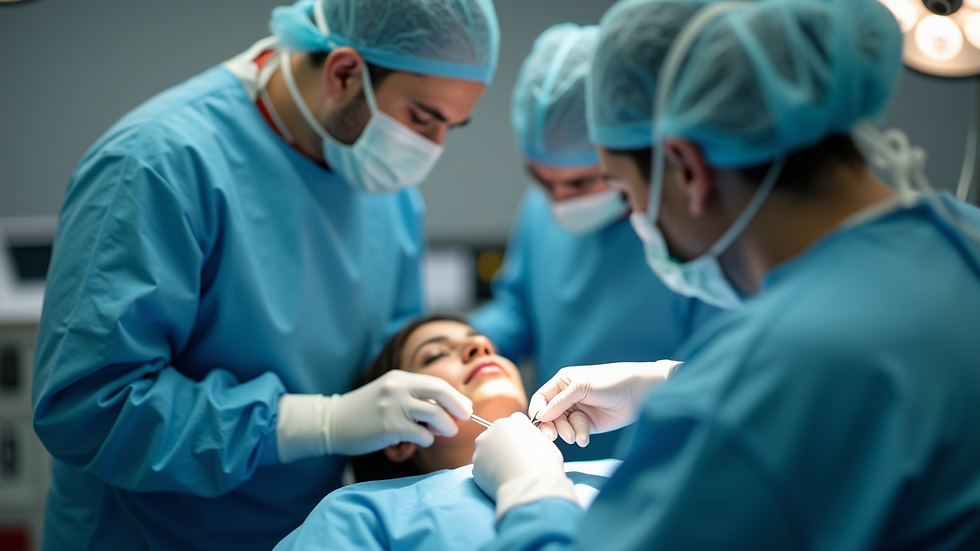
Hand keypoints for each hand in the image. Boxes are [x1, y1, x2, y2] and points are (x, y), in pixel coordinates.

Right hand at [276, 370, 472, 461]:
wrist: (331, 421)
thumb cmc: (364, 411)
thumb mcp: (388, 394)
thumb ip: (413, 397)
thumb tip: (445, 411)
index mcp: (399, 377)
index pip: (436, 383)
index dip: (455, 395)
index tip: (465, 407)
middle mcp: (397, 388)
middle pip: (440, 392)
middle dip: (457, 406)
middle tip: (465, 417)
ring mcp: (392, 406)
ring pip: (434, 415)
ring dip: (445, 426)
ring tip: (444, 433)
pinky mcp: (388, 427)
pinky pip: (421, 434)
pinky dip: (427, 439)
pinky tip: (421, 440)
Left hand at [473, 413, 576, 518]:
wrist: (530, 487)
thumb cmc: (543, 464)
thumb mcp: (544, 441)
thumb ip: (532, 435)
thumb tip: (527, 440)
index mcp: (510, 422)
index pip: (514, 423)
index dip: (520, 434)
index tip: (524, 445)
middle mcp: (491, 431)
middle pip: (497, 435)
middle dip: (504, 445)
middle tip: (516, 460)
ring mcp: (481, 449)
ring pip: (487, 451)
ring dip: (495, 459)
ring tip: (509, 471)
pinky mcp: (475, 467)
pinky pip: (483, 468)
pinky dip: (490, 473)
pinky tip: (502, 480)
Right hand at [530, 361, 678, 446]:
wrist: (640, 393)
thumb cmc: (612, 381)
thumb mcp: (582, 387)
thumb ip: (560, 401)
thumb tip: (540, 415)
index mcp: (563, 382)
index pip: (541, 398)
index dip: (537, 411)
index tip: (539, 423)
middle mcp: (567, 397)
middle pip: (549, 415)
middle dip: (551, 426)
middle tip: (553, 436)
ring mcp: (578, 411)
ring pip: (562, 426)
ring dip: (567, 432)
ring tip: (577, 436)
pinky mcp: (588, 424)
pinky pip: (576, 432)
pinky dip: (579, 436)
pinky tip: (585, 438)